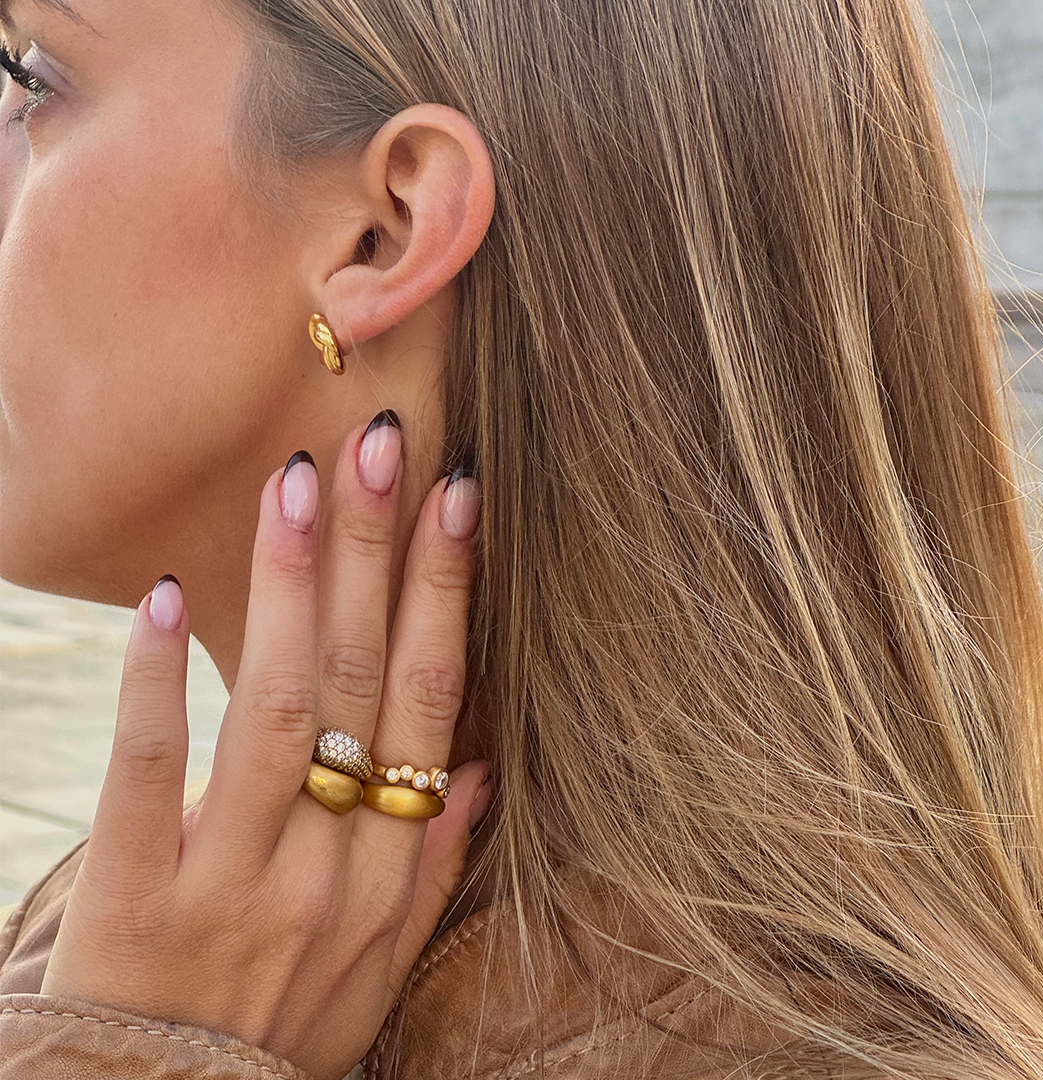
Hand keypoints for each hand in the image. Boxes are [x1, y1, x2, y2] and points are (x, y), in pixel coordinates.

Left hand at [39, 413, 491, 1079]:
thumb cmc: (286, 1030)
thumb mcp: (384, 968)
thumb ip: (436, 865)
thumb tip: (476, 765)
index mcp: (388, 871)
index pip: (427, 703)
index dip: (445, 594)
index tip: (457, 499)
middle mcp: (324, 863)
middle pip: (358, 680)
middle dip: (374, 553)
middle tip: (381, 446)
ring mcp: (229, 875)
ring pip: (272, 707)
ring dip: (287, 588)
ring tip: (297, 483)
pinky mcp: (134, 890)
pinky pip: (146, 770)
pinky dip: (156, 680)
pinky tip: (164, 597)